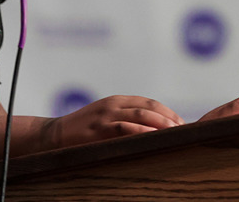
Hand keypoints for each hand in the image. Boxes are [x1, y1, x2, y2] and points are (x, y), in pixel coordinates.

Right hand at [43, 95, 184, 149]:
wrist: (55, 135)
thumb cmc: (83, 130)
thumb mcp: (105, 118)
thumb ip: (125, 119)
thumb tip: (153, 130)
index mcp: (117, 100)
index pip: (149, 102)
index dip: (167, 111)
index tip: (182, 122)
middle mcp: (114, 104)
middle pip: (148, 107)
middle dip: (168, 117)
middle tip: (183, 129)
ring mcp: (106, 116)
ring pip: (139, 115)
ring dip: (159, 123)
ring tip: (174, 132)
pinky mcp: (99, 129)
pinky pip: (124, 128)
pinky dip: (140, 131)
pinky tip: (152, 137)